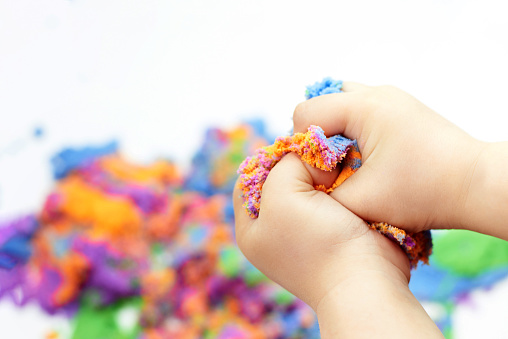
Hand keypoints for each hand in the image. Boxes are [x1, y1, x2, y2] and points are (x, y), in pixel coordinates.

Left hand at [233, 153, 442, 337]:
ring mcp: (306, 233)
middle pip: (280, 182)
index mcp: (253, 230)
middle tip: (317, 155)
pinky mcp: (335, 231)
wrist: (366, 281)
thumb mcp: (283, 194)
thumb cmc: (318, 243)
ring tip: (336, 165)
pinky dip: (341, 186)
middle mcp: (276, 232)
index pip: (248, 180)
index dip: (267, 159)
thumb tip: (310, 160)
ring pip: (310, 187)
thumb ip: (285, 165)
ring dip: (324, 174)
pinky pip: (333, 197)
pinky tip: (349, 178)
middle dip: (299, 166)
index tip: (292, 150)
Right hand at [293, 83, 485, 232]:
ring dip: (335, 130)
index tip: (321, 173)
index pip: (305, 112)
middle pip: (321, 103)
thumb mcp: (360, 201)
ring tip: (346, 160)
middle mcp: (376, 93)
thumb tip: (303, 183)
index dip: (302, 145)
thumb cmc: (423, 193)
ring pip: (341, 103)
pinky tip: (364, 156)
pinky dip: (353, 129)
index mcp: (363, 107)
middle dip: (316, 135)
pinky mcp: (401, 107)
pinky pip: (361, 109)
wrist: (476, 185)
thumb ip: (320, 192)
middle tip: (330, 166)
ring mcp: (391, 97)